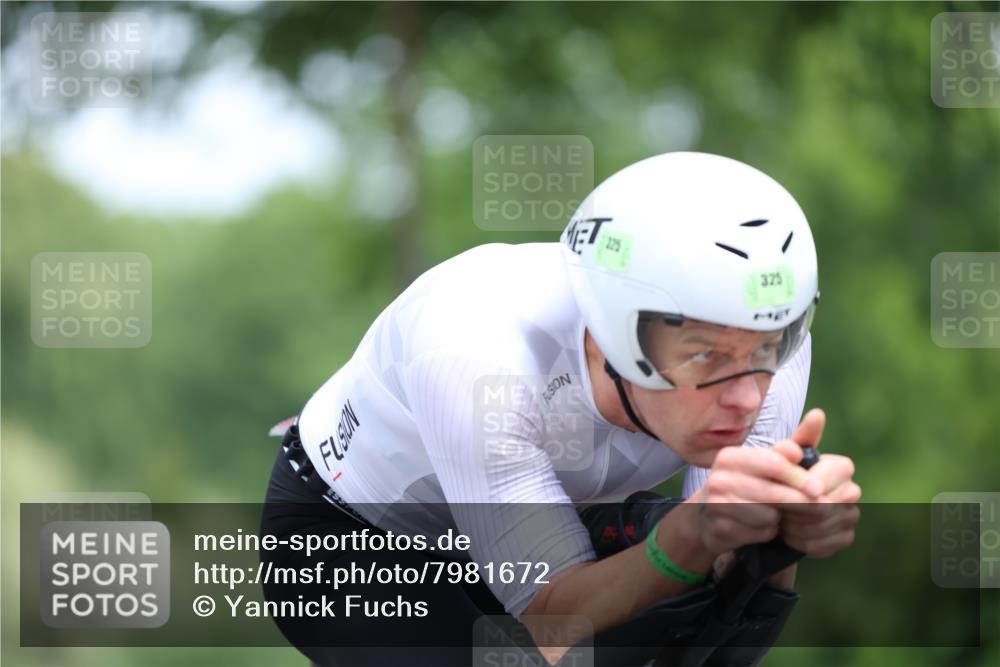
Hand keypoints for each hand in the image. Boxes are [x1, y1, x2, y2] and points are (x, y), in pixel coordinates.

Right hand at [689, 413, 826, 554]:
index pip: (773, 463)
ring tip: (776, 513)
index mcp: (730, 457)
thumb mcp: (768, 462)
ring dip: (779, 517)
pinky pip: (759, 532)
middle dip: (798, 501)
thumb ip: (794, 442)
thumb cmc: (747, 484)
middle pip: (772, 492)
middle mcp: (718, 477)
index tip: (819, 488)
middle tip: (817, 507)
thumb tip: (818, 416)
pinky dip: (767, 531)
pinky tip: (762, 526)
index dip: (799, 476)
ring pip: (767, 514)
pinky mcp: (720, 528)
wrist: (709, 516)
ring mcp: (715, 504)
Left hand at [775, 408, 861, 558]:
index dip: (796, 491)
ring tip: (780, 521)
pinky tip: (791, 535)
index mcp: (841, 467)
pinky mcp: (845, 538)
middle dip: (795, 510)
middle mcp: (852, 491)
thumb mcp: (778, 458)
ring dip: (796, 527)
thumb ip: (793, 442)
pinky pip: (824, 545)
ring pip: (822, 528)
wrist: (778, 508)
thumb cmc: (778, 477)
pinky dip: (803, 542)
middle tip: (775, 510)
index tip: (777, 494)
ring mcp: (851, 516)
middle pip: (823, 507)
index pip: (821, 483)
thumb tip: (818, 414)